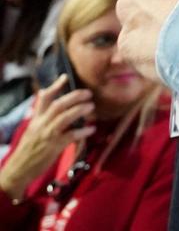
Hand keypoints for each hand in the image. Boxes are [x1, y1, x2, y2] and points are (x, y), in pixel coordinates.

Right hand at [0, 76, 95, 200]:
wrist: (18, 170)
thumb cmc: (28, 151)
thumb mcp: (32, 130)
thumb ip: (41, 116)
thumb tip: (46, 100)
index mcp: (36, 120)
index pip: (44, 99)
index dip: (55, 86)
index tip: (65, 77)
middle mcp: (41, 125)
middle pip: (58, 105)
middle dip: (74, 96)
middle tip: (88, 93)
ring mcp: (47, 135)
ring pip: (64, 117)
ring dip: (80, 110)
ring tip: (91, 107)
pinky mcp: (53, 147)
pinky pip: (70, 136)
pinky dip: (83, 131)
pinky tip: (91, 129)